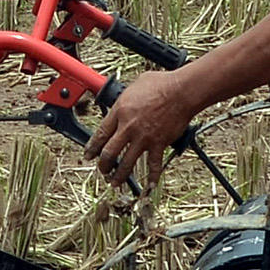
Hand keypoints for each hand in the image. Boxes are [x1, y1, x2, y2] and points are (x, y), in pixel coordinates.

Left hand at [86, 67, 199, 188]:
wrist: (181, 91)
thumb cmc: (161, 84)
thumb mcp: (135, 86)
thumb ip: (126, 99)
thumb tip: (123, 102)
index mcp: (120, 111)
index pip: (100, 134)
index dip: (92, 147)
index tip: (88, 155)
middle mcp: (128, 127)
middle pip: (109, 153)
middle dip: (103, 165)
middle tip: (101, 170)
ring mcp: (143, 138)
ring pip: (127, 163)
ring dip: (120, 176)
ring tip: (115, 183)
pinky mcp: (159, 143)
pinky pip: (153, 164)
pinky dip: (152, 177)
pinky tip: (149, 186)